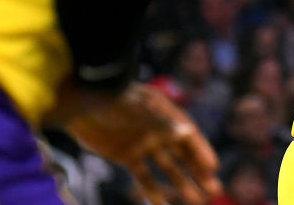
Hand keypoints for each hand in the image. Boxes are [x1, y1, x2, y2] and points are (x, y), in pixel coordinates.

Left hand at [66, 82, 221, 204]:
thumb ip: (162, 123)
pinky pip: (144, 177)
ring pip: (168, 167)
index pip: (188, 134)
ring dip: (182, 184)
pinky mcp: (126, 156)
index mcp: (164, 113)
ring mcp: (142, 143)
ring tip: (197, 201)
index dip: (201, 150)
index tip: (213, 168)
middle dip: (198, 171)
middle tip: (214, 190)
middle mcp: (157, 129)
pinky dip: (153, 191)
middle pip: (182, 153)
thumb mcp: (138, 110)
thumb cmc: (112, 100)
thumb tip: (188, 132)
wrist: (79, 103)